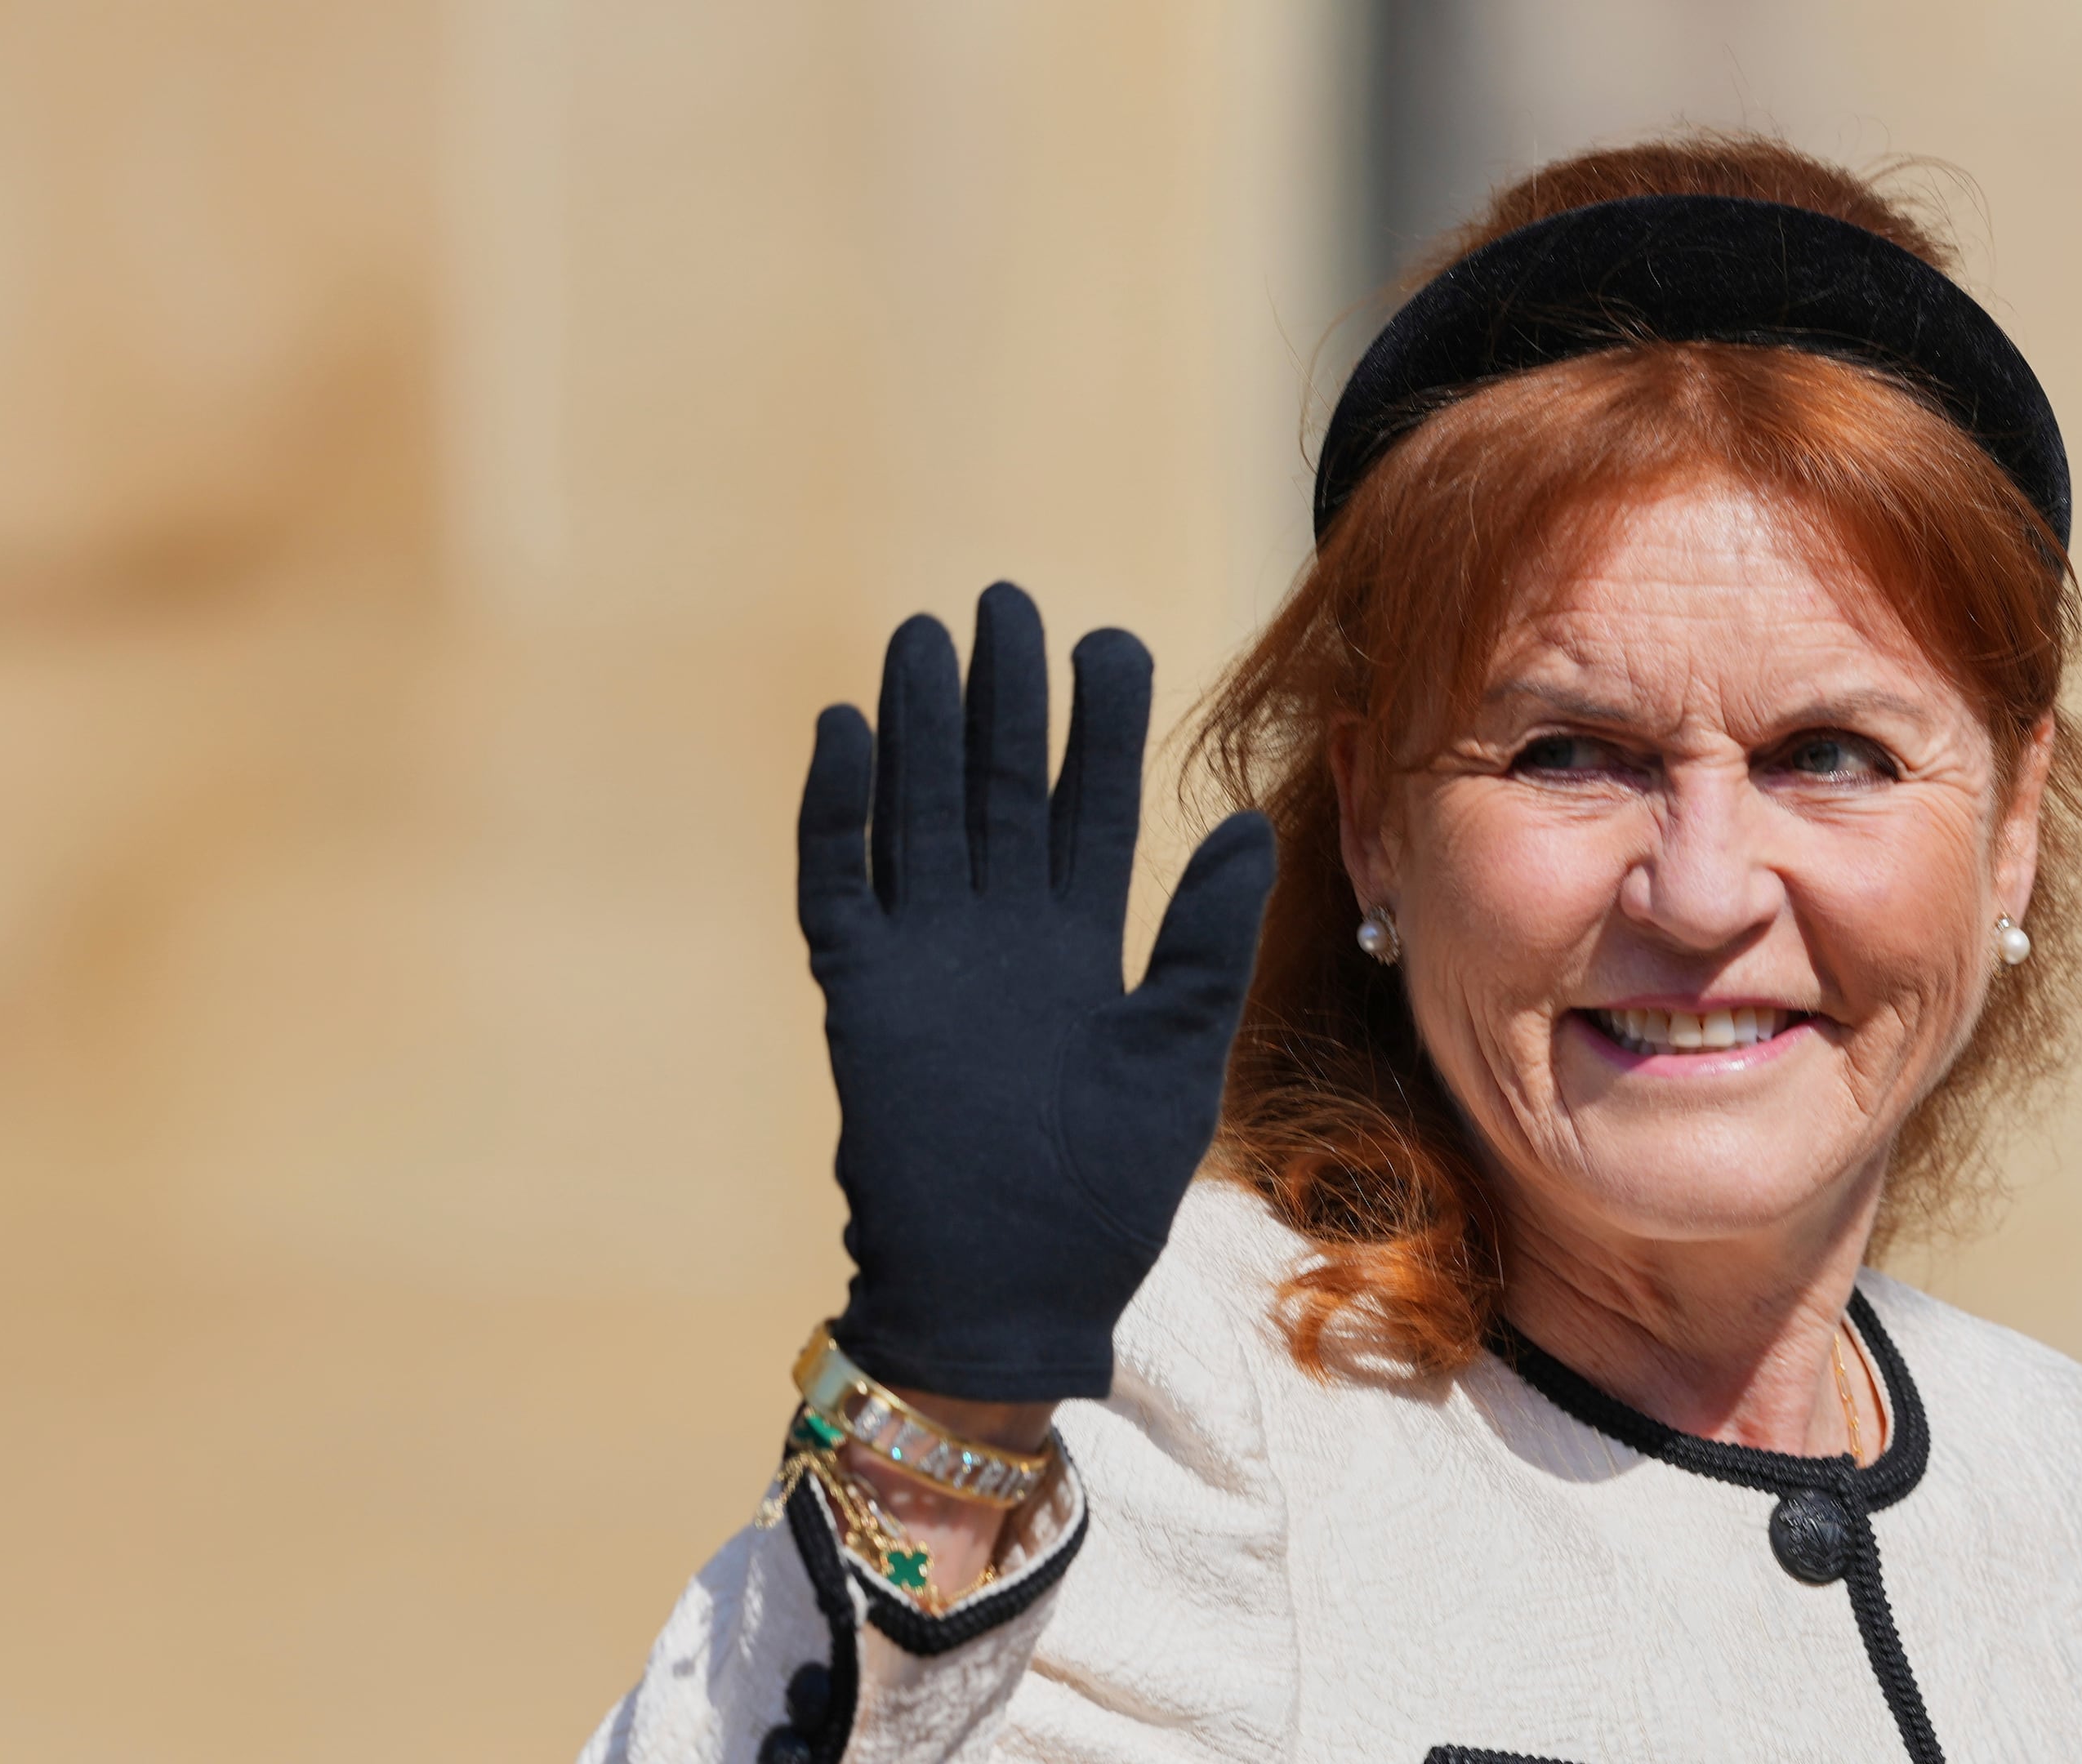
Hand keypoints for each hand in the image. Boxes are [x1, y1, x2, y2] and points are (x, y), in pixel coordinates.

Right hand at [797, 584, 1273, 1401]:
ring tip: (925, 638)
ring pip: (919, 812)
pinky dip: (836, 812)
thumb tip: (1245, 825)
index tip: (1110, 641)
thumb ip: (1204, 944)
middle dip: (1005, 698)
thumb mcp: (1177, 1059)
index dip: (1096, 728)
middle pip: (998, 787)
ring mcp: (925, 957)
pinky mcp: (859, 993)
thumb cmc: (1102, 1191)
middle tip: (1008, 601)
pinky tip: (843, 732)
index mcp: (1080, 943)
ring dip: (919, 728)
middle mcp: (1000, 934)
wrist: (1010, 1291)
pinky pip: (838, 883)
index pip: (1088, 807)